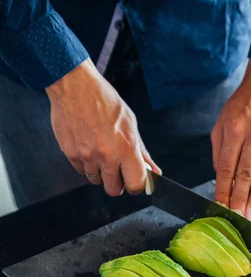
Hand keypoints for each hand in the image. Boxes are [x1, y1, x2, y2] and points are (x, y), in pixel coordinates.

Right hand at [45, 59, 159, 195]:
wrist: (75, 86)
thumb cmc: (104, 101)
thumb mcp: (131, 124)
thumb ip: (142, 152)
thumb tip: (154, 171)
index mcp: (126, 148)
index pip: (136, 185)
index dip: (136, 186)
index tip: (134, 180)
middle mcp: (107, 156)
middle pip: (114, 190)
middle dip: (117, 183)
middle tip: (117, 169)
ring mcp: (87, 156)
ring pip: (96, 181)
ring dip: (100, 172)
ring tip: (100, 152)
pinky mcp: (70, 154)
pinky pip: (81, 171)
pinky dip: (85, 164)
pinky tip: (88, 146)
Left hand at [211, 59, 250, 221]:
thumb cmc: (243, 102)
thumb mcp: (222, 120)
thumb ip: (219, 149)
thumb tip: (219, 177)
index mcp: (235, 128)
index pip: (226, 166)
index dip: (223, 189)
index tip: (220, 206)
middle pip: (246, 173)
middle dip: (241, 199)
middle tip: (238, 218)